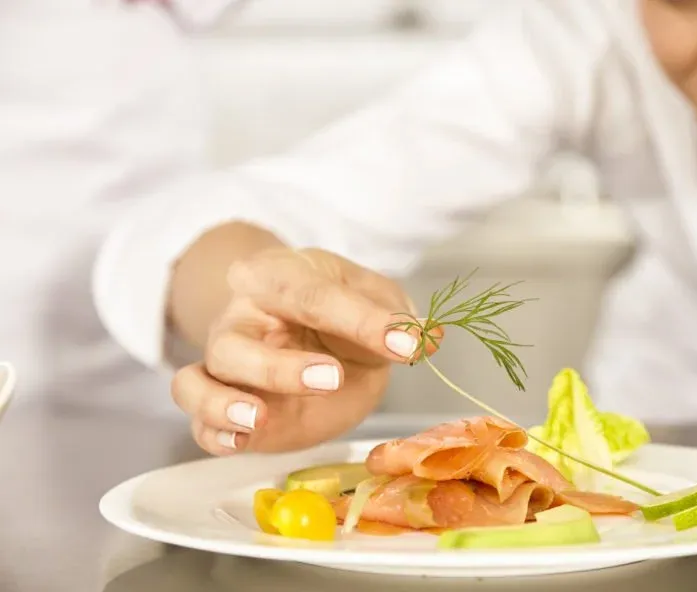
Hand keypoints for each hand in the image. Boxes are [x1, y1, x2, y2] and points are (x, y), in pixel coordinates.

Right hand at [171, 247, 440, 454]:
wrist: (324, 338)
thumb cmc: (345, 309)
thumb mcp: (378, 299)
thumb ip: (395, 316)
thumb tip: (422, 337)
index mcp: (277, 277)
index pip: (310, 294)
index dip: (360, 319)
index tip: (406, 344)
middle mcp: (240, 319)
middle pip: (235, 342)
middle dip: (280, 366)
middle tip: (332, 378)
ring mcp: (226, 368)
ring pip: (198, 382)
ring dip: (224, 403)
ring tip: (258, 418)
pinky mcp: (227, 412)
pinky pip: (200, 425)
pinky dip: (215, 434)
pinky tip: (242, 440)